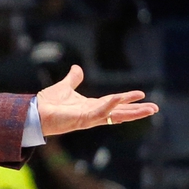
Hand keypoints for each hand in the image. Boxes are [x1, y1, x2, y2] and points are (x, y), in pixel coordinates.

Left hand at [37, 65, 157, 136]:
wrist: (34, 112)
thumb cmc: (47, 103)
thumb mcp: (64, 87)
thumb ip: (73, 79)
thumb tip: (77, 68)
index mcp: (90, 106)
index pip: (114, 103)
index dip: (127, 99)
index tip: (142, 95)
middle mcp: (92, 113)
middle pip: (120, 113)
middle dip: (137, 111)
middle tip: (155, 108)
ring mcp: (89, 118)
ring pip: (115, 115)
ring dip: (132, 112)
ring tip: (149, 109)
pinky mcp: (82, 119)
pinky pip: (100, 113)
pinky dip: (109, 106)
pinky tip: (118, 99)